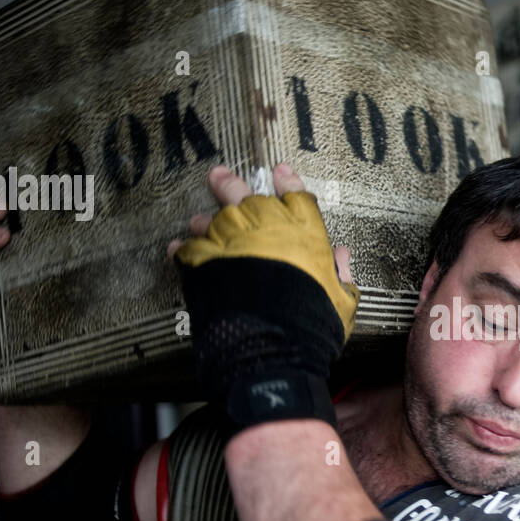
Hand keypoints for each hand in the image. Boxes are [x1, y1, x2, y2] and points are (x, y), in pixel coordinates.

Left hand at [168, 163, 358, 436]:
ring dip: (206, 220)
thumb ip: (341, 275)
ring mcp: (231, 239)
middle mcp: (266, 226)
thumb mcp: (342, 302)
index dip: (288, 181)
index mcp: (304, 232)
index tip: (279, 171)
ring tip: (198, 222)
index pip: (297, 195)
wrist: (273, 349)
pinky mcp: (202, 260)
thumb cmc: (315, 327)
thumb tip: (342, 254)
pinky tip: (177, 249)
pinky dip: (182, 248)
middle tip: (219, 177)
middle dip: (231, 185)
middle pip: (245, 195)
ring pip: (213, 217)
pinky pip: (187, 247)